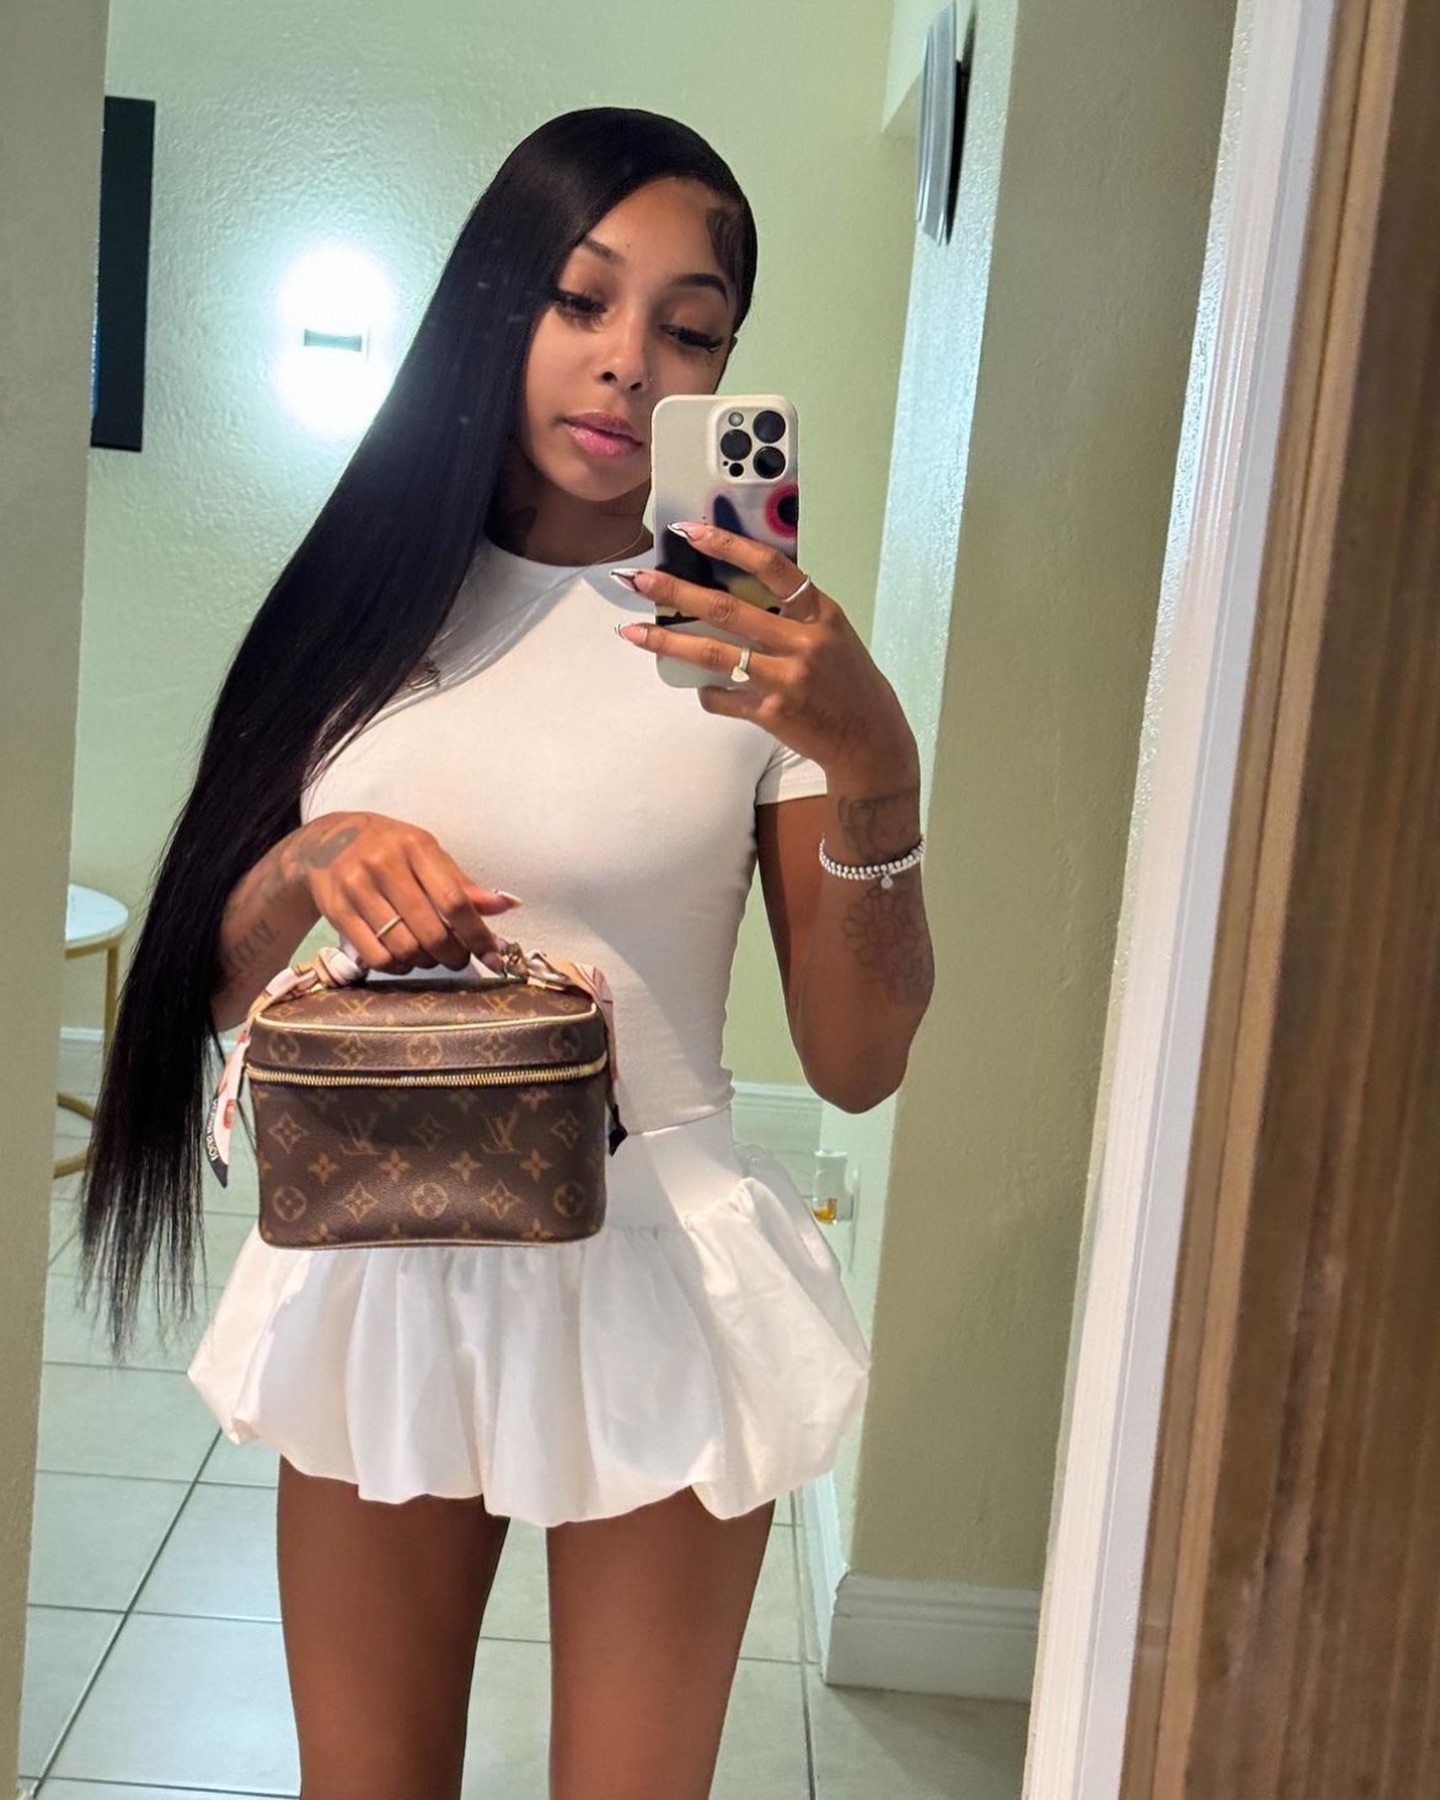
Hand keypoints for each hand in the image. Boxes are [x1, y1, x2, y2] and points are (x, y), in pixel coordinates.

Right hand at [293, 812, 521, 973]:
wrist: (324, 843)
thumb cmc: (388, 849)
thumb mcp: (426, 855)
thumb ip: (462, 884)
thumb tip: (506, 906)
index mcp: (415, 845)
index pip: (454, 900)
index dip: (477, 934)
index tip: (493, 957)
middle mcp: (384, 863)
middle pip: (430, 930)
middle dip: (452, 954)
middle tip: (458, 959)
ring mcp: (356, 886)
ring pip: (403, 947)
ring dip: (425, 962)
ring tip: (430, 956)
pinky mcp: (336, 910)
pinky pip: (376, 955)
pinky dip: (397, 966)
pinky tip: (403, 959)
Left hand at [614, 522, 918, 787]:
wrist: (869, 739)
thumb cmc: (846, 682)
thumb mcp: (832, 635)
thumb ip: (793, 613)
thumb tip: (733, 591)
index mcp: (820, 615)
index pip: (771, 567)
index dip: (728, 546)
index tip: (690, 531)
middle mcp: (804, 643)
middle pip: (729, 609)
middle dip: (677, 592)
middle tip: (640, 580)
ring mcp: (787, 679)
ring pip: (715, 655)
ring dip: (668, 642)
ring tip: (632, 633)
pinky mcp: (773, 713)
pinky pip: (723, 697)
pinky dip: (707, 692)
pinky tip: (705, 688)